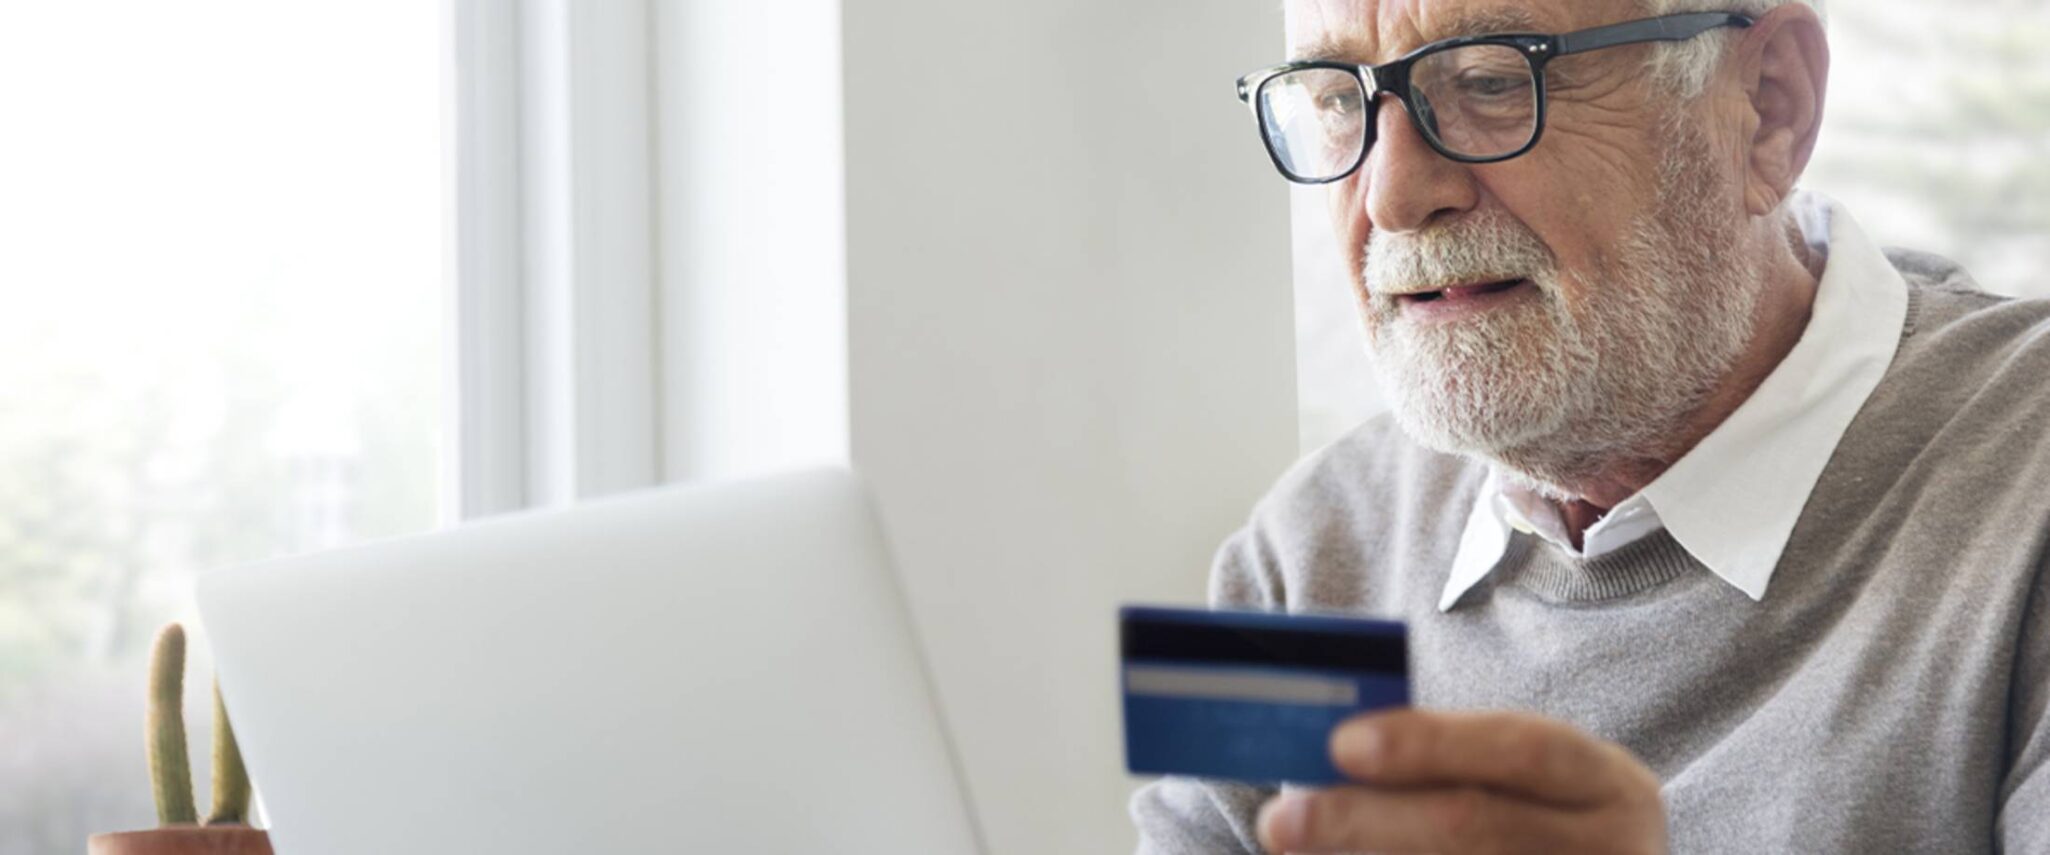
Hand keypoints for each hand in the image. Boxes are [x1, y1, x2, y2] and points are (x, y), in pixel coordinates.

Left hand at [1256, 709, 1664, 853]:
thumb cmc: (1537, 819)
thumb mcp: (1522, 780)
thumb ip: (1445, 761)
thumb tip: (1329, 753)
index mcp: (1607, 785)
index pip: (1522, 748)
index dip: (1431, 743)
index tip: (1342, 743)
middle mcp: (1612, 851)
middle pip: (1476, 828)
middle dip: (1367, 820)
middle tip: (1281, 818)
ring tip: (1294, 844)